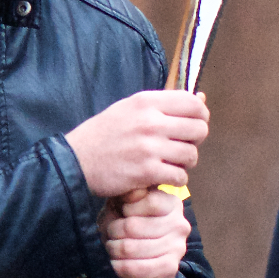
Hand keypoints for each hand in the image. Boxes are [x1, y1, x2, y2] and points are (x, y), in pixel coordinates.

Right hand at [65, 90, 207, 197]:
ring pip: (192, 155)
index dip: (199, 115)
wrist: (77, 160)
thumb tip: (201, 99)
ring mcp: (149, 147)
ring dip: (183, 162)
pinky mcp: (147, 171)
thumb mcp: (128, 108)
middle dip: (194, 140)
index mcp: (145, 102)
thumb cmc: (104, 134)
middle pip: (199, 129)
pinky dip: (174, 178)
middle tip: (177, 145)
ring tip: (166, 161)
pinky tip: (159, 174)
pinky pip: (180, 176)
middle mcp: (150, 121)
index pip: (193, 103)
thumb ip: (162, 105)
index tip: (190, 124)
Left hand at [100, 188, 189, 277]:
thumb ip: (129, 194)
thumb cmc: (125, 220)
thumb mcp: (123, 201)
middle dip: (114, 231)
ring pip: (133, 247)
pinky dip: (122, 266)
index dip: (128, 208)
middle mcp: (179, 224)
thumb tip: (132, 191)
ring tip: (111, 246)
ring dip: (115, 249)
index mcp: (171, 203)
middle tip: (110, 233)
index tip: (121, 210)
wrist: (133, 253)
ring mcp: (178, 247)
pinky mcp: (171, 268)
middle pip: (135, 226)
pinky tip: (116, 263)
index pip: (150, 202)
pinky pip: (140, 268)